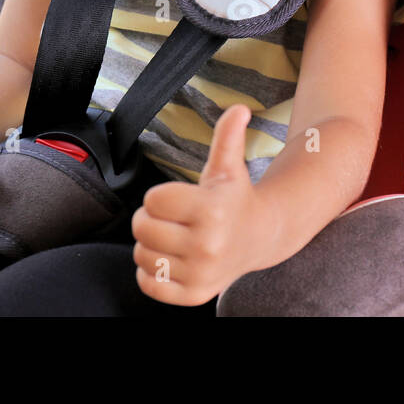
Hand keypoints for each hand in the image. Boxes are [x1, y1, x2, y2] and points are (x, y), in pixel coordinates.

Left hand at [131, 105, 269, 305]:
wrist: (261, 237)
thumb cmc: (235, 197)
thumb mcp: (229, 165)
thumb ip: (228, 136)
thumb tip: (239, 108)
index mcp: (212, 210)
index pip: (153, 200)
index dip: (161, 196)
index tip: (179, 198)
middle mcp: (208, 245)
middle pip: (142, 227)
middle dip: (151, 218)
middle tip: (173, 217)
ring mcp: (201, 274)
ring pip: (142, 255)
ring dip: (151, 244)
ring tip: (175, 237)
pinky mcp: (194, 295)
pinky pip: (149, 284)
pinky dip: (152, 272)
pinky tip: (173, 258)